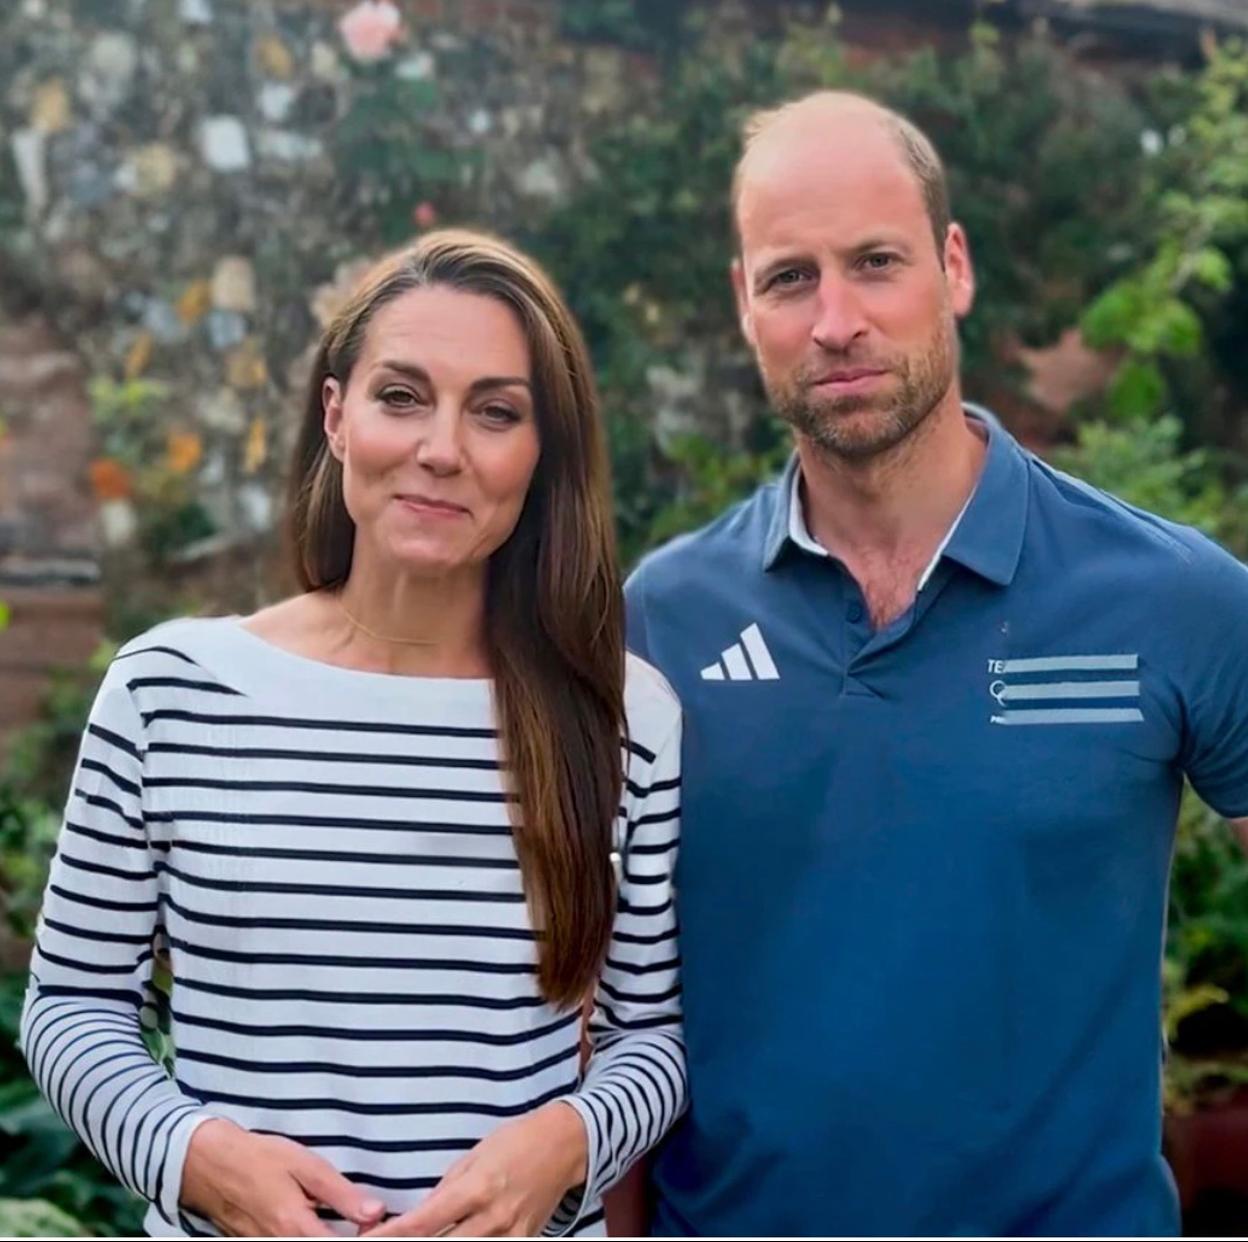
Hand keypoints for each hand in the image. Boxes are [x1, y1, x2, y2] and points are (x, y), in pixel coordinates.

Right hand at [181, 1117, 387, 1236]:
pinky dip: (314, 1237)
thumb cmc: (260, 1159)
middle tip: (374, 1226)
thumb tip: (377, 1213)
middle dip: (353, 1237)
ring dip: (333, 1236)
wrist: (209, 1166)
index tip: (386, 1229)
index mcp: (297, 1229)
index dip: (370, 1240)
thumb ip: (342, 1194)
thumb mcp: (306, 1167)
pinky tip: (328, 1226)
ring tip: (355, 1225)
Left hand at [363, 1102, 587, 1236]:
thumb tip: (416, 1220)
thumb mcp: (474, 1156)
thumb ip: (446, 1190)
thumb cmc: (515, 1142)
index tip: (367, 1240)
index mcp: (477, 1188)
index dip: (392, 1236)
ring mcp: (511, 1236)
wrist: (564, 1146)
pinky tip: (454, 1241)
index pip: (424, 1222)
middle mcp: (493, 1218)